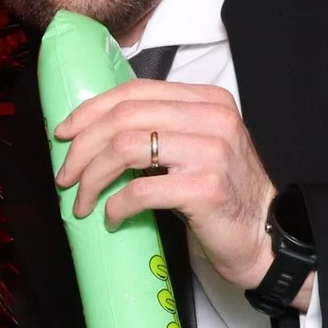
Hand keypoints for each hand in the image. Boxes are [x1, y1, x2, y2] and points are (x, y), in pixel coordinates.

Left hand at [54, 79, 277, 288]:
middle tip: (65, 176)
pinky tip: (112, 218)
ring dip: (92, 179)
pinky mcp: (205, 189)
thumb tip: (91, 132)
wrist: (263, 236)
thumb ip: (159, 128)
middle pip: (123, 118)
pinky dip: (115, 206)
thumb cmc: (220, 192)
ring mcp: (212, 152)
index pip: (135, 92)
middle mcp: (213, 119)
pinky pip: (139, 190)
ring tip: (83, 201)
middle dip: (82, 148)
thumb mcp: (194, 147)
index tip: (64, 134)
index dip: (90, 111)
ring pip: (124, 149)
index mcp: (208, 101)